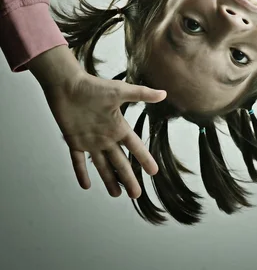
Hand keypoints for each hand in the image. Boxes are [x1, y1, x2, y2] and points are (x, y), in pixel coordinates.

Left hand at [41, 71, 166, 198]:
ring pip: (102, 166)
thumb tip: (163, 93)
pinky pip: (78, 161)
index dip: (144, 159)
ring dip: (109, 180)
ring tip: (117, 194)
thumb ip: (142, 94)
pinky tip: (86, 185)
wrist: (67, 85)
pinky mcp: (74, 141)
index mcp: (118, 127)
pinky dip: (81, 172)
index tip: (153, 172)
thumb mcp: (120, 91)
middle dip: (129, 178)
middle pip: (120, 162)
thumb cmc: (94, 87)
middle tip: (136, 194)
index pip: (135, 147)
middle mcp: (107, 137)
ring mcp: (90, 141)